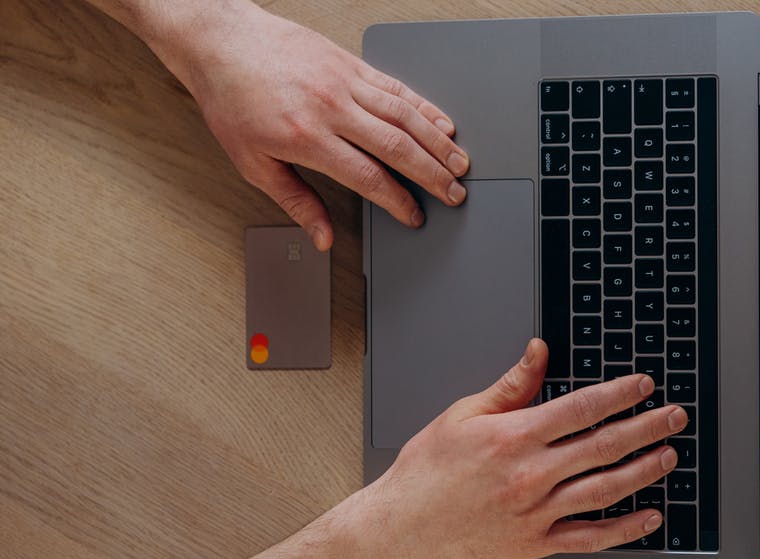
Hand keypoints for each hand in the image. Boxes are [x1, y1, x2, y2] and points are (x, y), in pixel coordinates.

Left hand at [148, 1, 468, 249]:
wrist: (220, 43)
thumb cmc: (231, 100)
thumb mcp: (252, 162)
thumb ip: (295, 201)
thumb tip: (322, 236)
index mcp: (307, 138)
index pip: (369, 177)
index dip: (398, 201)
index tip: (414, 216)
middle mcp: (331, 107)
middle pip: (398, 147)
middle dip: (433, 175)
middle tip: (456, 194)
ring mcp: (344, 82)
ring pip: (405, 116)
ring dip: (438, 143)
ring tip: (460, 164)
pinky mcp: (349, 63)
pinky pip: (395, 87)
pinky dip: (424, 107)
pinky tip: (441, 123)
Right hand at [350, 338, 687, 558]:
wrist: (401, 530)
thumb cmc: (427, 473)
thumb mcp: (463, 415)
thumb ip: (511, 385)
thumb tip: (538, 352)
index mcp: (515, 437)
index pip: (582, 408)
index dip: (620, 394)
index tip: (644, 386)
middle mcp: (531, 474)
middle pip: (604, 445)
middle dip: (646, 427)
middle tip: (674, 416)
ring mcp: (537, 512)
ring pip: (605, 490)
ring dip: (644, 471)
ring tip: (668, 455)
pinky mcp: (536, 544)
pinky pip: (591, 537)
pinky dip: (625, 529)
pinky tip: (649, 516)